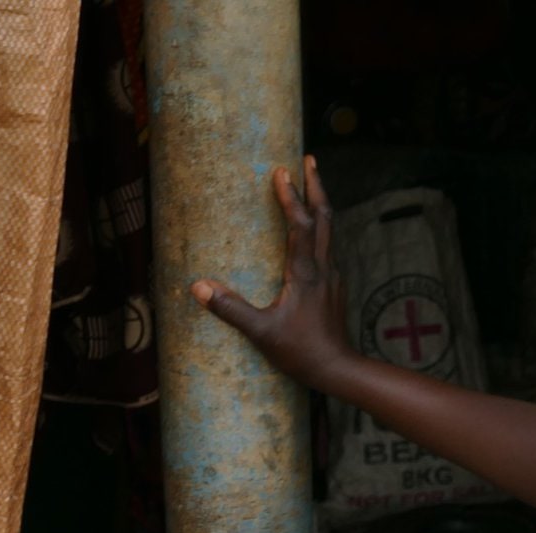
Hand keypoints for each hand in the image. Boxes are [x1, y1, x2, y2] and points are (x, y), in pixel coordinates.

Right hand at [191, 156, 353, 386]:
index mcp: (305, 273)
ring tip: (311, 184)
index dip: (291, 197)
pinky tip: (311, 230)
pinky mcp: (335, 285)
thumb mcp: (260, 332)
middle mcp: (323, 268)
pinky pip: (328, 246)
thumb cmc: (300, 351)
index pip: (300, 225)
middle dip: (316, 186)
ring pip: (330, 230)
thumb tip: (197, 286)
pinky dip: (320, 227)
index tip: (281, 170)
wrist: (338, 368)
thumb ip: (229, 308)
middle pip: (325, 217)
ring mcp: (333, 276)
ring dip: (320, 204)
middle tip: (309, 159)